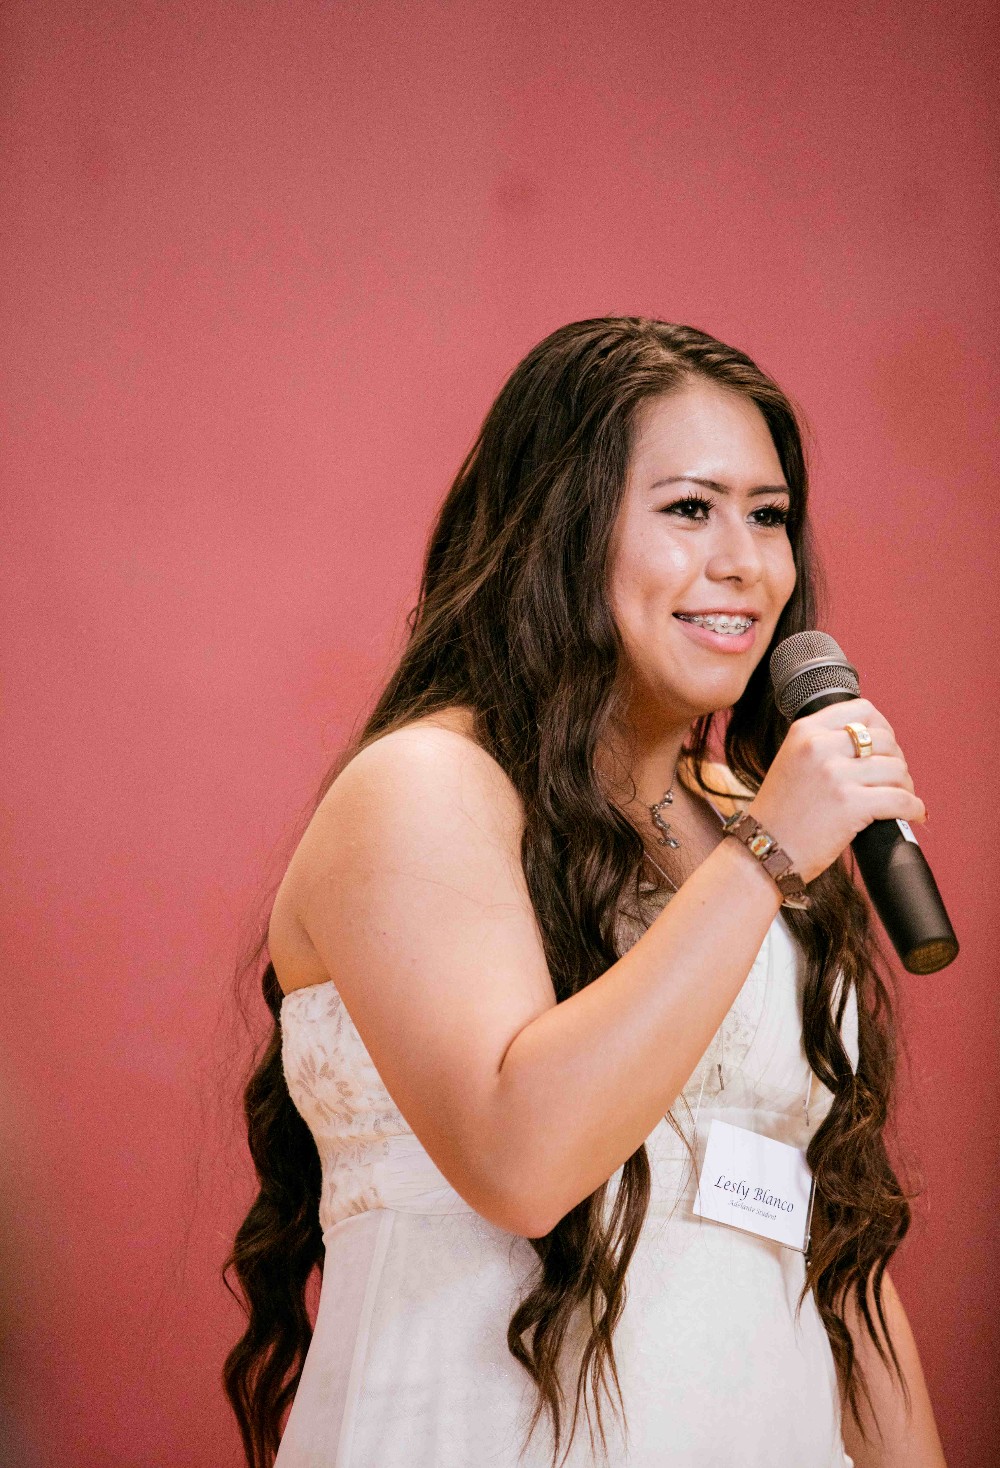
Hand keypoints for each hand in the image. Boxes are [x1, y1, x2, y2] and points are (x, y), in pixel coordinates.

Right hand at [747, 698, 927, 885]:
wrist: (763, 850)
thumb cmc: (780, 813)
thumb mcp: (792, 761)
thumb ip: (823, 744)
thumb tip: (872, 741)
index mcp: (805, 731)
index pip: (862, 710)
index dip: (883, 728)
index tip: (886, 747)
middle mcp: (820, 747)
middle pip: (884, 740)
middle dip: (896, 760)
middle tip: (894, 780)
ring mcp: (835, 775)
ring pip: (897, 769)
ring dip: (906, 786)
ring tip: (900, 799)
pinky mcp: (851, 805)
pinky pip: (901, 800)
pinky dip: (914, 808)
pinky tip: (913, 814)